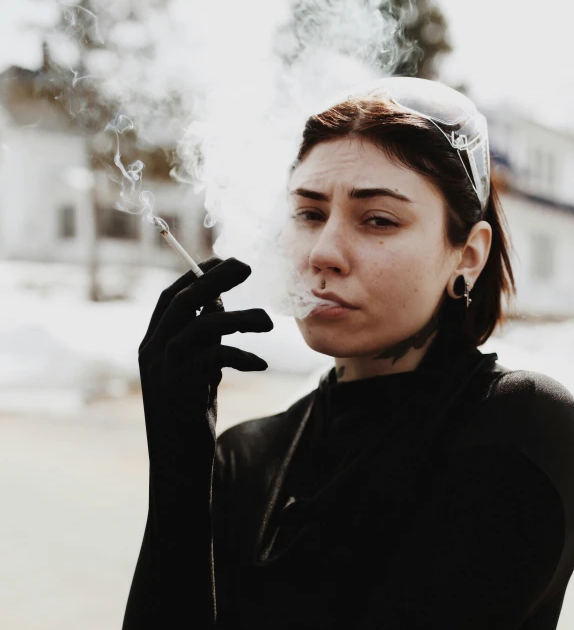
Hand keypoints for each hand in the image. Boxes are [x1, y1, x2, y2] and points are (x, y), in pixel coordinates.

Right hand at [138, 257, 273, 477]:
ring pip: (202, 326)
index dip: (197, 273)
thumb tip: (221, 301)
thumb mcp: (197, 369)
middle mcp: (152, 351)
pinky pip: (216, 357)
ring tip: (267, 323)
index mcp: (152, 343)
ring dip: (240, 318)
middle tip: (247, 266)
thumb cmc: (190, 414)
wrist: (177, 466)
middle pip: (183, 300)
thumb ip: (204, 337)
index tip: (226, 260)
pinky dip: (242, 355)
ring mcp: (164, 370)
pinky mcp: (182, 389)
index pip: (170, 296)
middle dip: (215, 278)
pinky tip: (260, 364)